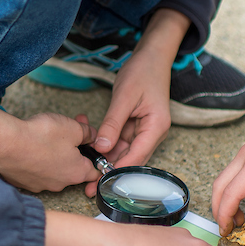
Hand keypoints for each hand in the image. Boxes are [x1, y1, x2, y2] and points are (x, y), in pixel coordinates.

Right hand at [0, 103, 99, 191]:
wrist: (5, 142)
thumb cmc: (41, 136)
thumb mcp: (73, 127)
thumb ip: (87, 133)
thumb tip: (92, 136)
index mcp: (77, 173)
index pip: (96, 172)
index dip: (96, 156)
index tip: (92, 145)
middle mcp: (59, 184)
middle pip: (72, 167)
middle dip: (73, 149)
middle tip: (69, 129)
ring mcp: (39, 185)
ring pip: (52, 169)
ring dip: (53, 154)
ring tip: (45, 135)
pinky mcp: (21, 181)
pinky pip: (33, 170)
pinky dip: (34, 159)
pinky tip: (30, 145)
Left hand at [87, 9, 187, 195]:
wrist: (151, 56)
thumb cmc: (142, 72)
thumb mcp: (125, 97)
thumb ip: (113, 122)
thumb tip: (102, 147)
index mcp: (156, 127)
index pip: (137, 156)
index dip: (119, 171)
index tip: (102, 183)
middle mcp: (152, 133)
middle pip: (131, 159)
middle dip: (111, 173)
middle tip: (91, 189)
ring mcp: (144, 130)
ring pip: (125, 152)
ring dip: (108, 163)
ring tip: (88, 178)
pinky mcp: (135, 125)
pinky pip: (121, 141)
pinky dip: (108, 148)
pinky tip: (93, 155)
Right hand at [210, 120, 244, 237]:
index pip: (230, 194)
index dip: (225, 215)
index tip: (226, 230)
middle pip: (220, 185)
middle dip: (220, 207)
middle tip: (227, 225)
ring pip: (227, 178)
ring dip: (230, 198)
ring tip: (242, 216)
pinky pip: (238, 172)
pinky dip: (241, 188)